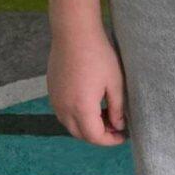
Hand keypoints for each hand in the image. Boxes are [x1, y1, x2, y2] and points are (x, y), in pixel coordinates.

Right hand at [49, 25, 126, 145]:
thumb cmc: (98, 55)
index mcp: (81, 108)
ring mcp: (55, 100)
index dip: (110, 140)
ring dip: (87, 126)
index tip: (123, 135)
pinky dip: (77, 116)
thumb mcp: (115, 83)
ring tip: (106, 114)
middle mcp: (63, 108)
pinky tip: (91, 104)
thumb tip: (119, 126)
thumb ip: (117, 108)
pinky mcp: (51, 92)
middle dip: (99, 135)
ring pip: (70, 125)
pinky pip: (63, 113)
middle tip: (117, 126)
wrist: (74, 34)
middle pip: (81, 134)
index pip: (94, 137)